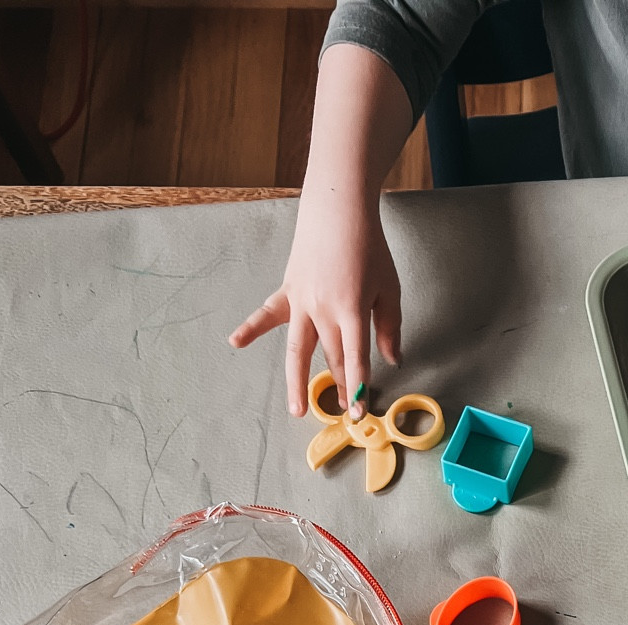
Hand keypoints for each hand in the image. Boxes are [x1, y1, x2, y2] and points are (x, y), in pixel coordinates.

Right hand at [230, 183, 401, 421]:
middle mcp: (324, 310)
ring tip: (296, 410)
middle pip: (331, 358)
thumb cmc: (368, 248)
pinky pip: (268, 313)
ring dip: (296, 382)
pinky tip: (236, 342)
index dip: (359, 389)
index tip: (360, 413)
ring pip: (297, 349)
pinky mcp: (289, 290)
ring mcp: (302, 301)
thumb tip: (392, 359)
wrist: (339, 209)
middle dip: (339, 385)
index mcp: (353, 311)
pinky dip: (251, 328)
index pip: (356, 359)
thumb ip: (390, 327)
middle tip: (344, 407)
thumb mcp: (389, 287)